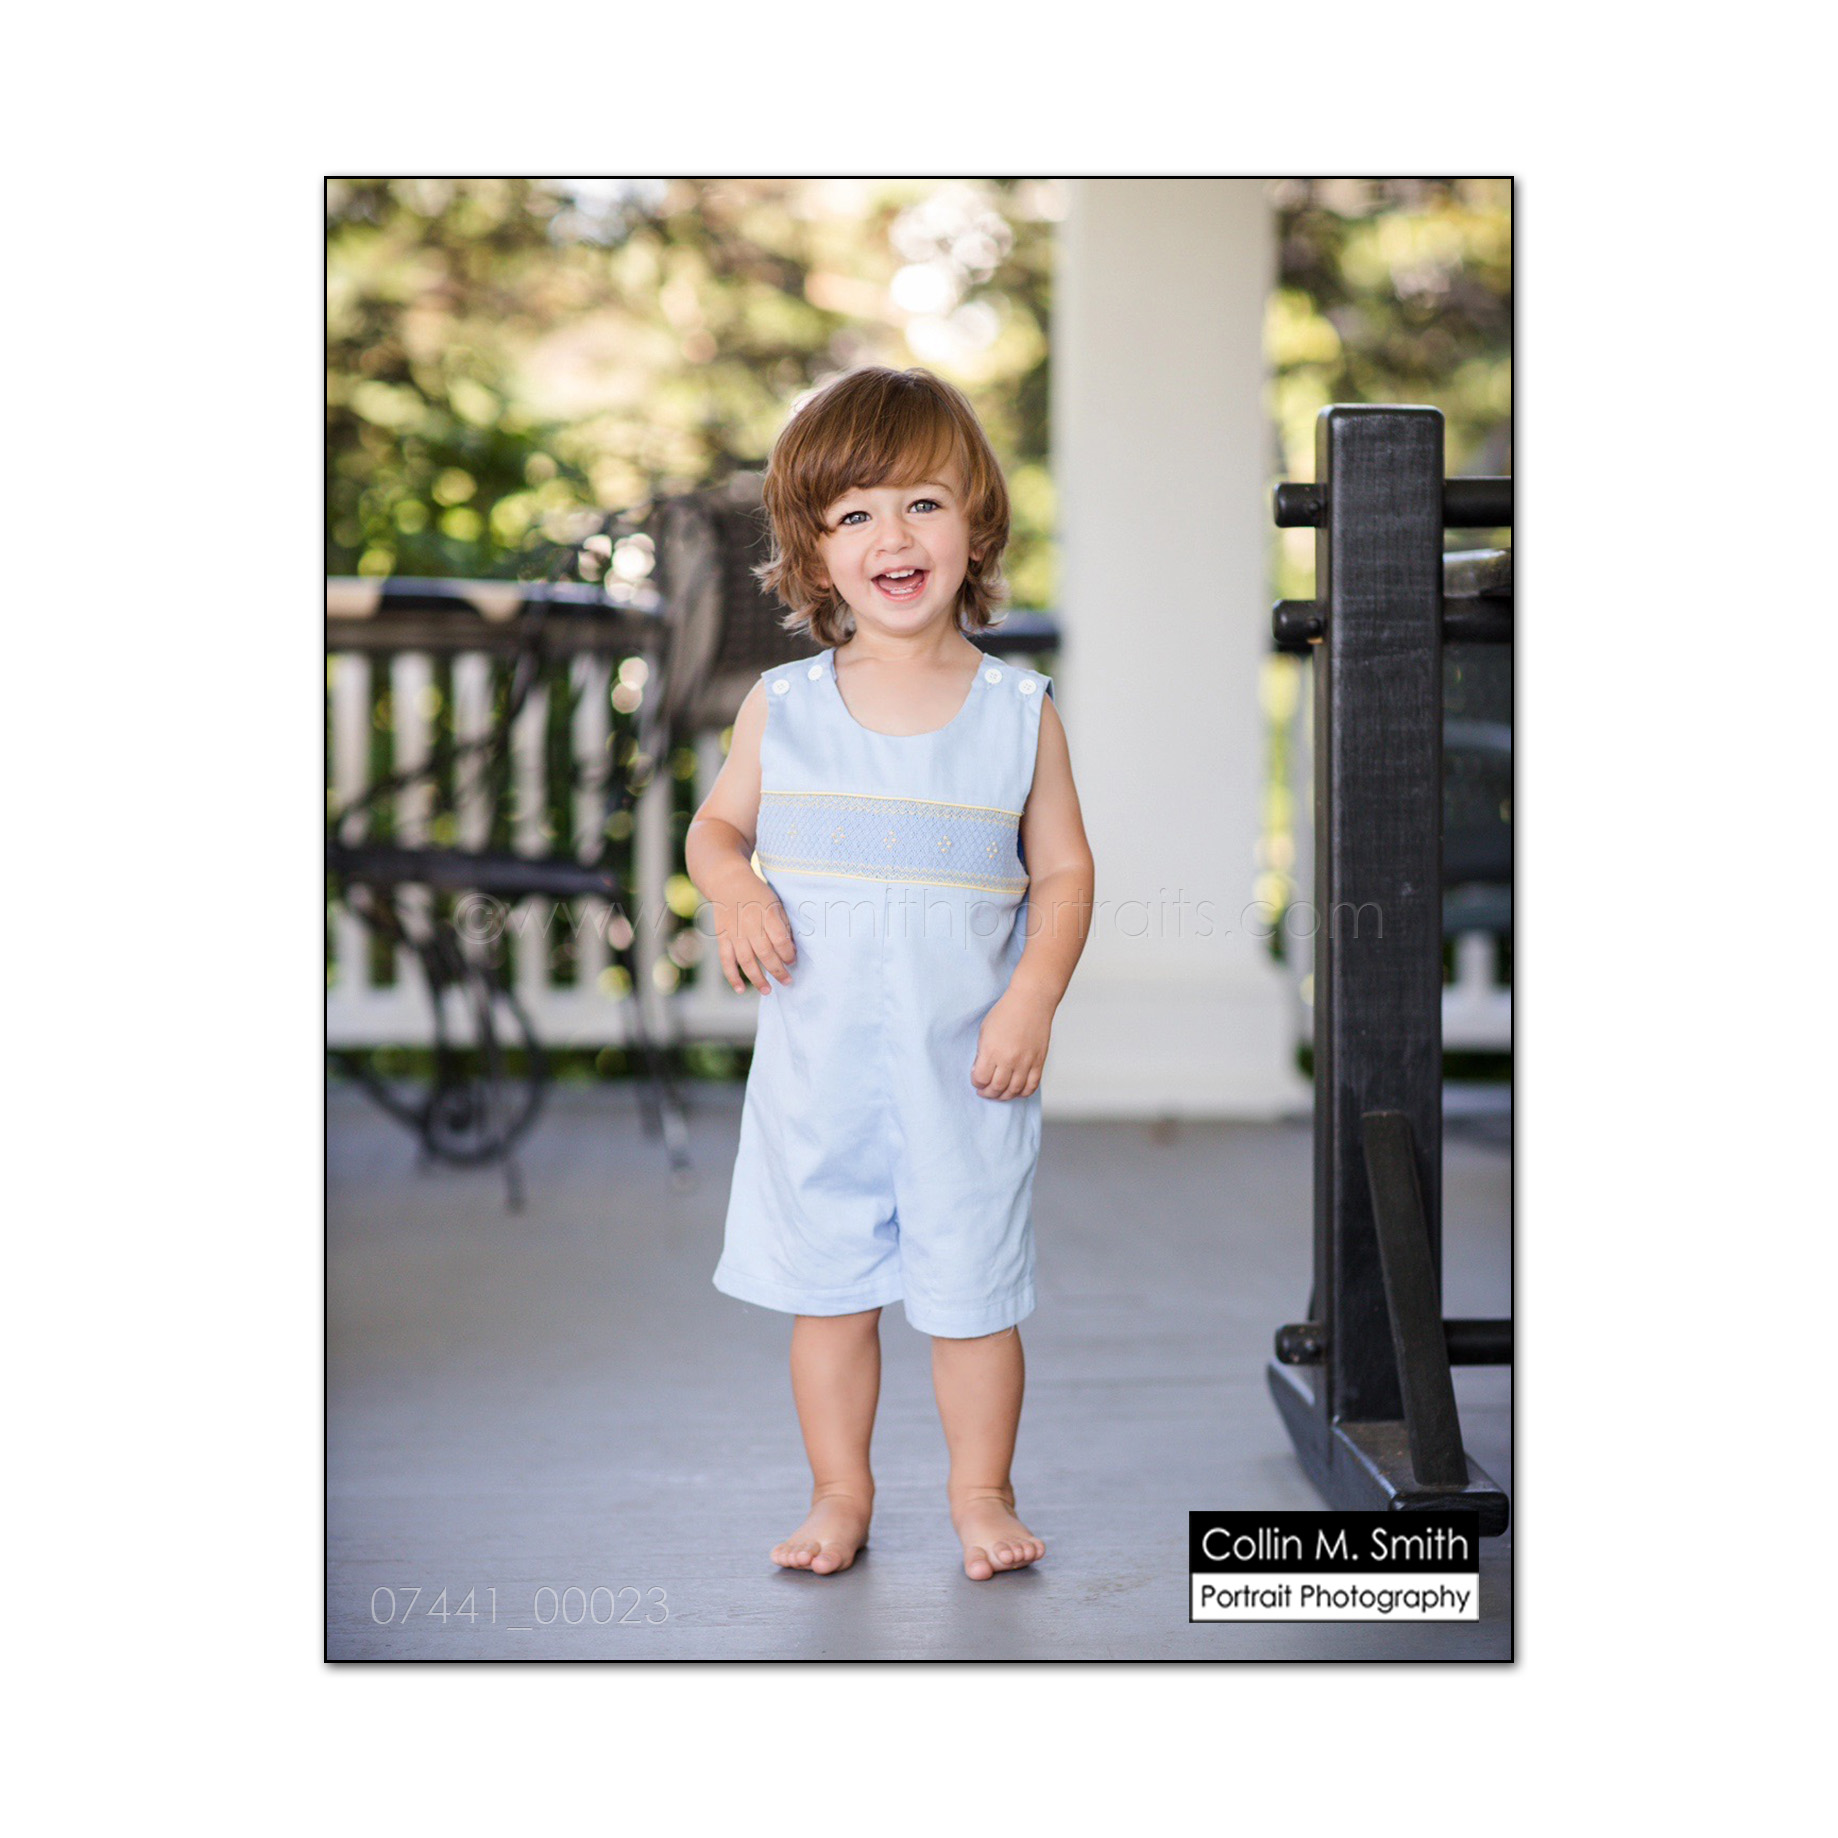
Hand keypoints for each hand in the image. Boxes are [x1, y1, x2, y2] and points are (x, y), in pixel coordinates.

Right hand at [712, 874, 796, 994]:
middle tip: (788, 982)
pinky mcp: (723, 937)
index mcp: (767, 914)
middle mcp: (750, 925)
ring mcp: (734, 933)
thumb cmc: (757, 893)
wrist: (727, 881)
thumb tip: (791, 949)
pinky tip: (741, 990)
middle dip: (778, 971)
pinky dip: (732, 976)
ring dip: (757, 979)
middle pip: (766, 954)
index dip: (789, 954)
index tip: (793, 961)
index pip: (780, 940)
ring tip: (768, 991)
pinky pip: (726, 960)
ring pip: (746, 961)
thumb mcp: (776, 902)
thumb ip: (783, 925)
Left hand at [971, 985, 1052, 1099]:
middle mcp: (1008, 1059)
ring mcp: (1025, 1062)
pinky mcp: (1039, 1062)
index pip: (981, 1079)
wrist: (1031, 1001)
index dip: (977, 1083)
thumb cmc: (1006, 1011)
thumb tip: (981, 1071)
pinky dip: (1023, 1093)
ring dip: (1004, 1096)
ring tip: (999, 1093)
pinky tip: (1016, 1090)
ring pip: (1014, 1091)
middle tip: (985, 1091)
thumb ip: (982, 1052)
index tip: (977, 1080)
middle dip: (988, 1093)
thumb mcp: (985, 1030)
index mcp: (991, 1050)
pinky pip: (1031, 1086)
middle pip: (996, 1088)